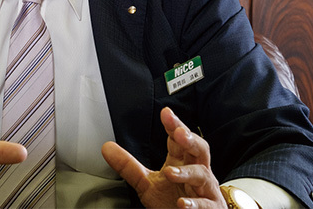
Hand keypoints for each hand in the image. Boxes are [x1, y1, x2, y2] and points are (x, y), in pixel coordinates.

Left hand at [102, 107, 225, 207]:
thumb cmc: (173, 201)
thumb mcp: (147, 184)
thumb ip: (129, 166)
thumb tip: (106, 147)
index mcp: (182, 161)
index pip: (179, 139)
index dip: (174, 125)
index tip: (166, 113)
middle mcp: (196, 171)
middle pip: (199, 149)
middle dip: (190, 139)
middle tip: (178, 132)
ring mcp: (205, 190)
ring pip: (201, 175)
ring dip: (186, 172)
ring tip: (170, 172)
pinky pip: (206, 205)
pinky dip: (195, 204)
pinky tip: (183, 203)